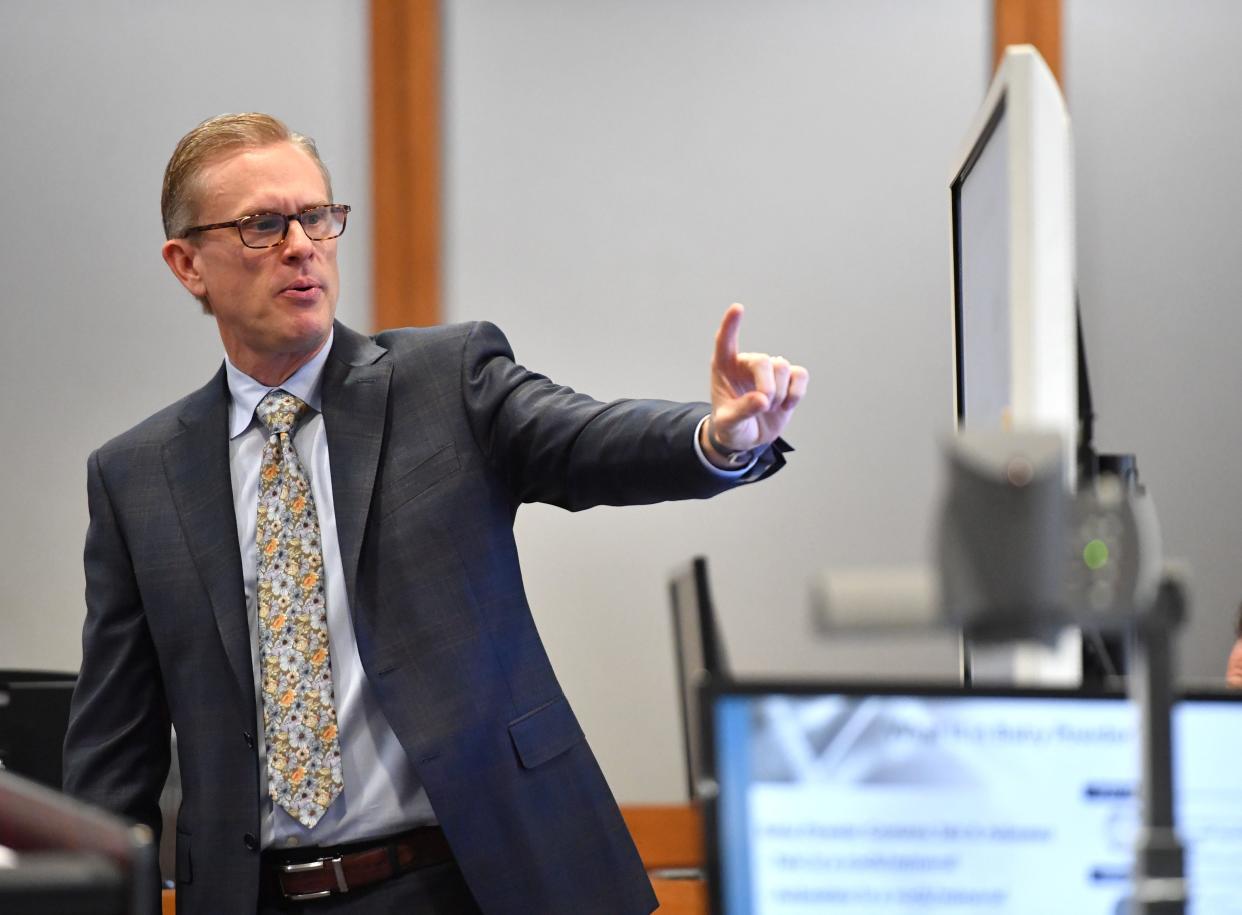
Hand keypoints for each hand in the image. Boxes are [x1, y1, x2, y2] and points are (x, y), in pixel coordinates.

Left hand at [702, 303, 807, 465]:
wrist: (746, 437)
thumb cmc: (730, 426)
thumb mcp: (728, 424)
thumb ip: (742, 410)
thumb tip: (763, 399)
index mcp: (724, 367)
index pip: (725, 341)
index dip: (731, 325)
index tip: (737, 308)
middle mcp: (747, 363)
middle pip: (764, 360)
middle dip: (767, 385)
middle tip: (764, 404)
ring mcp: (769, 370)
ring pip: (783, 368)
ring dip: (779, 393)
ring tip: (768, 408)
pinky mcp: (788, 380)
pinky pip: (800, 375)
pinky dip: (797, 392)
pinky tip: (786, 405)